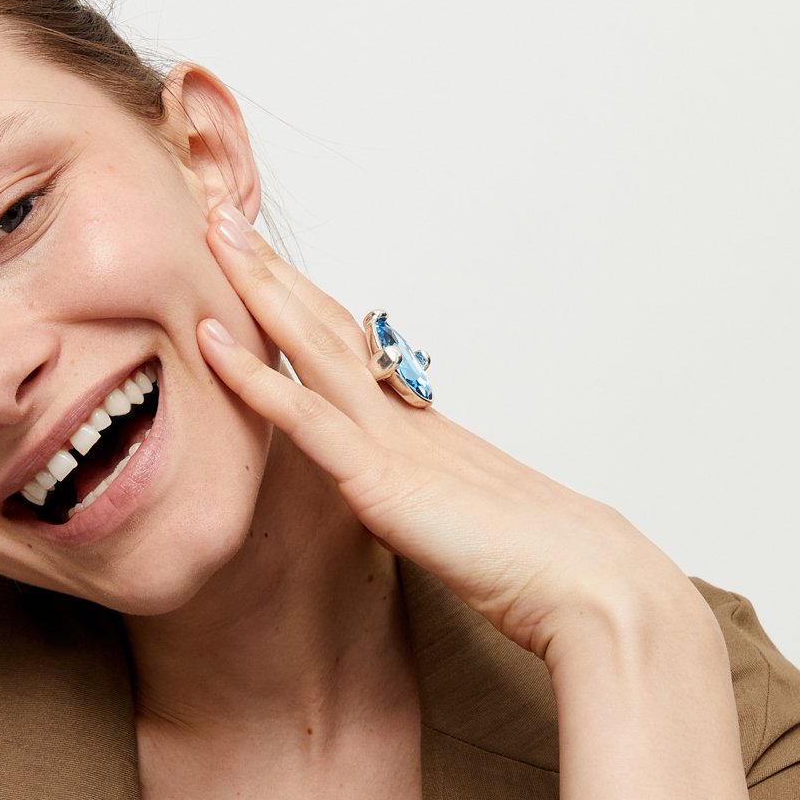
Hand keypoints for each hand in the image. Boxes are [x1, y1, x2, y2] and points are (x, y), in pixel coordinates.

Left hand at [199, 201, 699, 665]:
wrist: (590, 584)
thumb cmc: (546, 570)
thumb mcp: (472, 528)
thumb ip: (437, 509)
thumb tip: (419, 511)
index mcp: (424, 432)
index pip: (352, 352)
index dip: (306, 305)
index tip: (266, 264)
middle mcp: (405, 420)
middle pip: (328, 328)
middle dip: (274, 271)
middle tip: (224, 214)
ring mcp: (393, 442)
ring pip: (313, 347)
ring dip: (259, 288)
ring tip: (214, 231)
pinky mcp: (383, 480)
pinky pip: (306, 418)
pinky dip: (254, 376)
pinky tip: (210, 339)